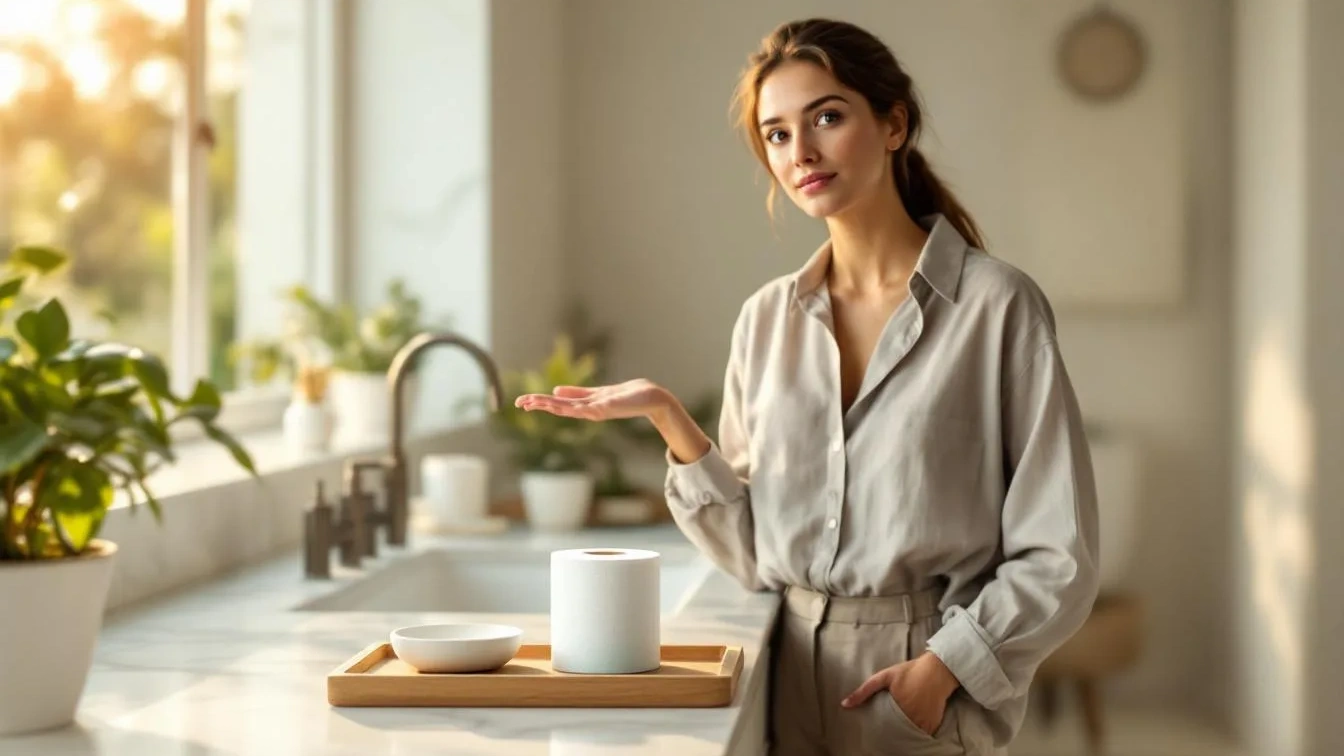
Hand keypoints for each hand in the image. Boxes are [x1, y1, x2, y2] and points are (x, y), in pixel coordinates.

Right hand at [515, 379, 670, 422]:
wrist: (649, 398)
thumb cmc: (625, 396)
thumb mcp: (596, 393)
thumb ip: (577, 393)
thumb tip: (556, 390)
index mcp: (584, 406)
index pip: (556, 403)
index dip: (539, 402)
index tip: (521, 402)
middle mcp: (588, 410)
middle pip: (559, 407)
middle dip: (541, 404)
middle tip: (521, 403)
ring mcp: (598, 410)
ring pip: (571, 409)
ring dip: (554, 406)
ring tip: (538, 403)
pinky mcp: (610, 407)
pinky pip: (591, 407)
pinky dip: (580, 407)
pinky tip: (567, 404)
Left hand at [841, 652, 960, 736]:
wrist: (937, 671)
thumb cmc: (909, 672)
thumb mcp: (884, 677)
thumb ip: (864, 690)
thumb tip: (844, 705)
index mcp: (895, 708)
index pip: (882, 727)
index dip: (879, 729)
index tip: (875, 730)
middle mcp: (909, 718)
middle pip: (895, 733)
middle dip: (891, 733)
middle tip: (887, 731)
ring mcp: (922, 723)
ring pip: (908, 736)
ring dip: (904, 734)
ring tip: (899, 729)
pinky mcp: (932, 725)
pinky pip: (922, 735)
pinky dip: (917, 733)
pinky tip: (913, 727)